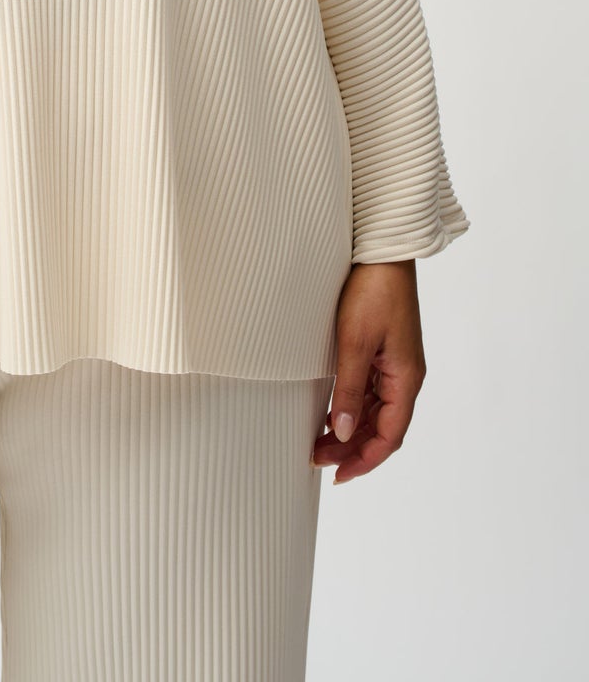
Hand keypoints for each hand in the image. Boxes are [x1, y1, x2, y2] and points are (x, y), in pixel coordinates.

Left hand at [312, 260, 425, 485]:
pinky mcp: (384, 351)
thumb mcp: (354, 341)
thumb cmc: (372, 289)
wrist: (382, 249)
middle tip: (318, 460)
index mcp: (406, 378)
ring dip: (352, 431)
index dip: (365, 461)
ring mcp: (396, 364)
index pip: (389, 436)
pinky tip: (333, 413)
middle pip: (383, 428)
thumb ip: (350, 389)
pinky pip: (372, 392)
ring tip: (320, 443)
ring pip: (377, 412)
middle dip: (353, 450)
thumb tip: (344, 433)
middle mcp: (405, 376)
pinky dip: (354, 408)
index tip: (338, 475)